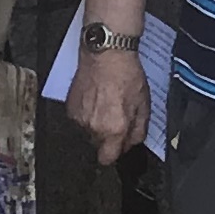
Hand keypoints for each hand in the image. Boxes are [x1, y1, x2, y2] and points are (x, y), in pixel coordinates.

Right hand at [67, 46, 148, 164]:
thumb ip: (138, 131)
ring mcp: (79, 119)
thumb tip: (131, 144)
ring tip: (104, 105)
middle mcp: (95, 128)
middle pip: (98, 145)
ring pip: (88, 132)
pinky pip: (79, 120)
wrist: (106, 54)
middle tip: (114, 116)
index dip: (114, 152)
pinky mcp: (70, 109)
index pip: (108, 159)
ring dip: (95, 124)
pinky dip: (86, 114)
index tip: (118, 144)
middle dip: (107, 136)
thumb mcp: (144, 105)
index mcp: (115, 129)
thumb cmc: (127, 76)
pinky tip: (94, 99)